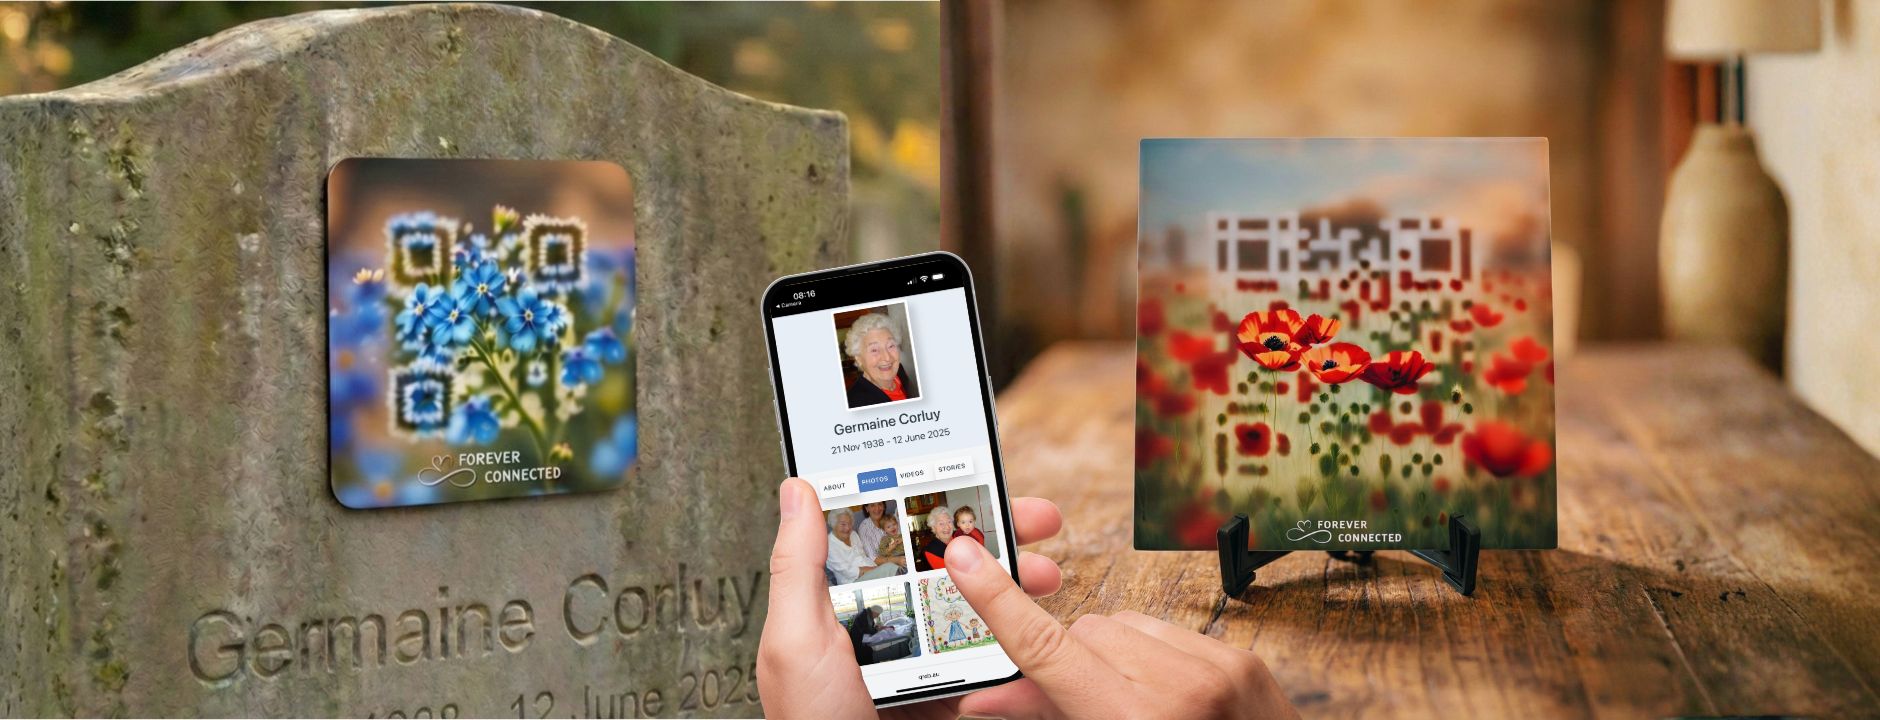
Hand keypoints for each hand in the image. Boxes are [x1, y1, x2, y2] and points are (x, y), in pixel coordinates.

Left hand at [757, 478, 1065, 719]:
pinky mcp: (941, 694)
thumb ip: (798, 564)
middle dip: (998, 539)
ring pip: (975, 607)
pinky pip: (983, 660)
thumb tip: (798, 489)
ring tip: (1046, 575)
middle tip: (1039, 522)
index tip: (977, 478)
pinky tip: (1032, 629)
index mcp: (839, 602)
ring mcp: (915, 660)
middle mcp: (881, 624)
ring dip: (1016, 586)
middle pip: (947, 565)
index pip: (893, 535)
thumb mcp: (795, 638)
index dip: (938, 503)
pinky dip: (1014, 644)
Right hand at [943, 537, 1296, 718]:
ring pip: (1124, 624)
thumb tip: (989, 699)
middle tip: (1067, 702)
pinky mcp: (1241, 661)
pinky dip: (1155, 656)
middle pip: (1083, 634)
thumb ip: (1048, 717)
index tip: (964, 557)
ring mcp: (1217, 670)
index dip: (998, 601)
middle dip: (1069, 664)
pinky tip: (1164, 695)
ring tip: (1129, 706)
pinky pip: (1169, 631)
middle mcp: (1178, 691)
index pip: (1047, 648)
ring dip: (1112, 657)